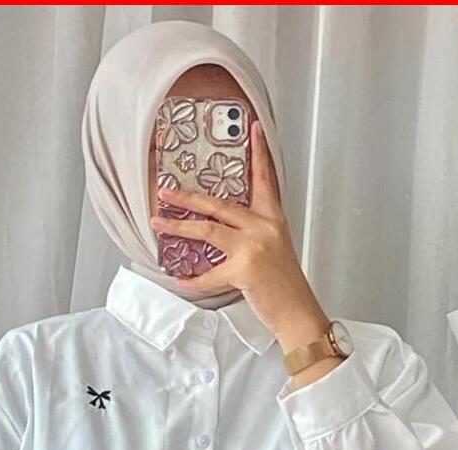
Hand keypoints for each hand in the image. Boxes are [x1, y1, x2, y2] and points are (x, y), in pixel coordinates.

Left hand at [149, 120, 332, 355]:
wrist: (298, 312)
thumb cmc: (285, 285)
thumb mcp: (275, 249)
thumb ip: (254, 233)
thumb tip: (225, 228)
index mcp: (273, 219)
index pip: (265, 180)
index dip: (259, 153)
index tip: (252, 129)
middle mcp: (264, 228)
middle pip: (220, 203)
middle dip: (189, 197)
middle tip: (167, 190)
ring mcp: (254, 247)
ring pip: (208, 229)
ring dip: (179, 227)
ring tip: (159, 223)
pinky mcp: (245, 269)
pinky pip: (209, 274)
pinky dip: (193, 280)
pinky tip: (180, 279)